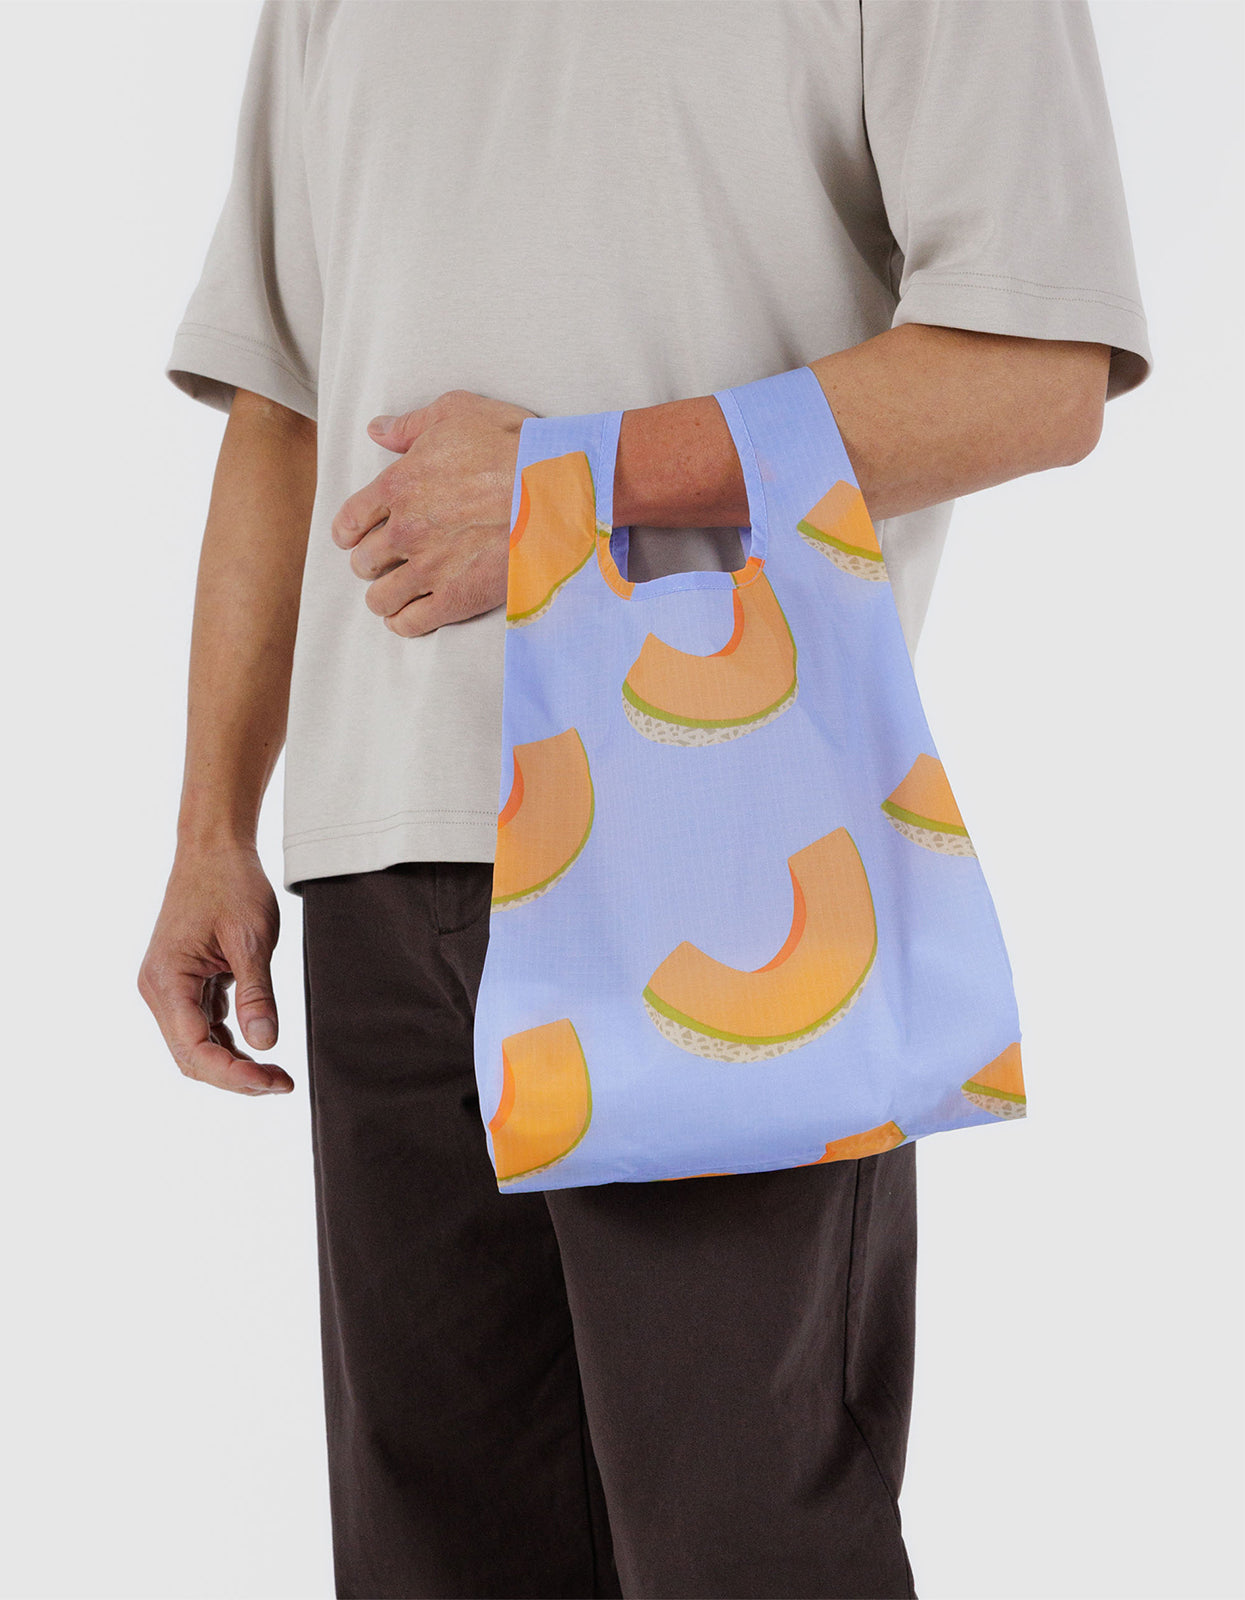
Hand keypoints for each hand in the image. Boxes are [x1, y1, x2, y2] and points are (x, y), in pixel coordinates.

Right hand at [137, 844, 293, 1095]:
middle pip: (191, 1055)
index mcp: (167, 980)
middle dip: (234, 1077)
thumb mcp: (252, 939)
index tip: (273, 1081)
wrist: (215, 848)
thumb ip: (257, 994)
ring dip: (232, 1063)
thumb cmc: (232, 884)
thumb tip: (265, 1044)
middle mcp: (158, 989)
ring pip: (195, 1045)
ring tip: (276, 1075)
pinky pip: (201, 1024)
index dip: (233, 1075)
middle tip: (282, 1083)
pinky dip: (228, 1041)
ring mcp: (169, 987)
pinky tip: (258, 1048)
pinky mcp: (184, 982)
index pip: (194, 1048)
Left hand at [332, 388, 537, 635]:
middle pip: (363, 562)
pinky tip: (409, 616)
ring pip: (380, 598)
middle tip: (386, 563)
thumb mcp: (459, 412)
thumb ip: (411, 425)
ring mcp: (429, 568)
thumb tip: (378, 429)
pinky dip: (404, 622)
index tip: (353, 537)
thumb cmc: (514, 446)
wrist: (558, 490)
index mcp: (399, 485)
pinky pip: (410, 623)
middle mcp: (406, 530)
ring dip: (383, 597)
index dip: (348, 531)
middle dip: (371, 563)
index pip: (350, 519)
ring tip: (395, 595)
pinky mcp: (455, 598)